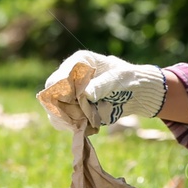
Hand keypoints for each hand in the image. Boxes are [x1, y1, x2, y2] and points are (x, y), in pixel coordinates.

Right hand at [41, 50, 166, 129]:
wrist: (135, 92)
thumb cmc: (127, 79)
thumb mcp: (118, 79)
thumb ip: (102, 85)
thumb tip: (86, 94)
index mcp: (78, 62)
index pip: (59, 77)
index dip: (63, 93)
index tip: (77, 103)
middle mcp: (69, 77)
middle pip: (51, 95)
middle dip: (63, 109)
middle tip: (81, 116)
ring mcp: (68, 94)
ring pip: (53, 110)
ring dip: (67, 119)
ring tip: (86, 121)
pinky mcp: (72, 109)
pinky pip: (62, 121)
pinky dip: (71, 125)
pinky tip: (85, 125)